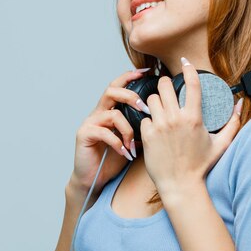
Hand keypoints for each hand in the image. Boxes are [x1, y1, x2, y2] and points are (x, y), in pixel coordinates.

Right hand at [67, 67, 150, 201]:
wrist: (94, 178)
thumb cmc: (114, 158)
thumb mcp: (133, 139)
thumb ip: (143, 126)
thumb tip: (166, 116)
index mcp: (110, 109)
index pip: (119, 85)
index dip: (130, 76)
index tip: (147, 72)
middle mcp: (99, 112)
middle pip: (112, 90)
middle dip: (130, 96)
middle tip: (145, 107)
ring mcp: (90, 122)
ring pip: (112, 113)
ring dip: (127, 129)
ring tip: (133, 143)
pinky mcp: (84, 135)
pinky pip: (104, 132)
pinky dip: (117, 143)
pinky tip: (125, 152)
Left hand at [140, 57, 242, 205]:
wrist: (180, 185)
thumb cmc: (200, 166)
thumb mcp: (221, 144)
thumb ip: (233, 122)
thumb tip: (240, 103)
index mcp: (194, 118)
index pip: (191, 84)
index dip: (188, 68)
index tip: (185, 62)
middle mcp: (175, 119)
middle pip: (164, 86)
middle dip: (165, 83)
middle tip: (167, 88)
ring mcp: (160, 126)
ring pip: (151, 98)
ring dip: (155, 100)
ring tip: (159, 106)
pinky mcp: (147, 135)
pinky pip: (144, 117)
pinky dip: (148, 119)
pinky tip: (154, 125)